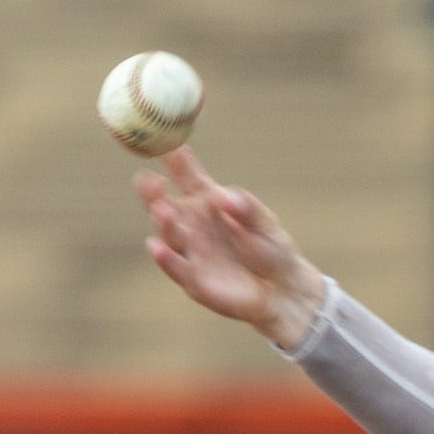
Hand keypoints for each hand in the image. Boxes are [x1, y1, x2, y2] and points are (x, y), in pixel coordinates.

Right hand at [137, 150, 327, 347]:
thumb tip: (222, 196)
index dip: (173, 160)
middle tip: (150, 180)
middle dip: (153, 192)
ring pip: (168, 234)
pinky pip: (176, 267)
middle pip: (164, 203)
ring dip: (163, 222)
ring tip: (163, 210)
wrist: (283, 290)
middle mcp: (192, 224)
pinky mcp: (193, 279)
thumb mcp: (264, 223)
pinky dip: (165, 259)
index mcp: (208, 202)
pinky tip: (156, 247)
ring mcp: (191, 251)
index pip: (186, 176)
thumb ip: (245, 208)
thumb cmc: (271, 249)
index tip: (163, 143)